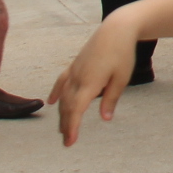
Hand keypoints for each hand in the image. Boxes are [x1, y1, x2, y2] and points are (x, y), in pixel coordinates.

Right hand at [50, 11, 143, 146]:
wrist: (116, 29)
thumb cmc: (122, 53)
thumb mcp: (121, 78)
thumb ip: (111, 99)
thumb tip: (105, 118)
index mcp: (90, 83)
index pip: (76, 110)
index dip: (72, 127)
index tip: (70, 142)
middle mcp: (78, 78)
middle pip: (68, 106)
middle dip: (66, 125)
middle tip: (67, 142)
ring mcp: (75, 70)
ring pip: (63, 96)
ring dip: (62, 113)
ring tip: (62, 129)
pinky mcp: (75, 64)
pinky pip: (62, 82)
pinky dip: (56, 93)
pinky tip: (51, 102)